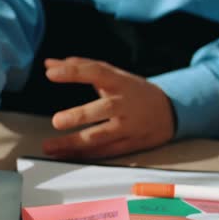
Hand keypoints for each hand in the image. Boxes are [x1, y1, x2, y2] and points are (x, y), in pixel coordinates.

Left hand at [43, 57, 174, 158]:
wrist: (169, 112)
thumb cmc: (131, 91)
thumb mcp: (111, 75)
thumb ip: (80, 68)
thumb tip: (49, 64)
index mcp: (119, 82)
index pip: (97, 72)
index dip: (74, 72)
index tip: (50, 74)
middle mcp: (125, 104)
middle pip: (103, 109)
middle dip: (79, 116)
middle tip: (56, 121)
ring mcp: (128, 126)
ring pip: (101, 136)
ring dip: (73, 143)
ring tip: (49, 146)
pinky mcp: (129, 144)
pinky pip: (103, 151)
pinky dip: (82, 154)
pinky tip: (63, 155)